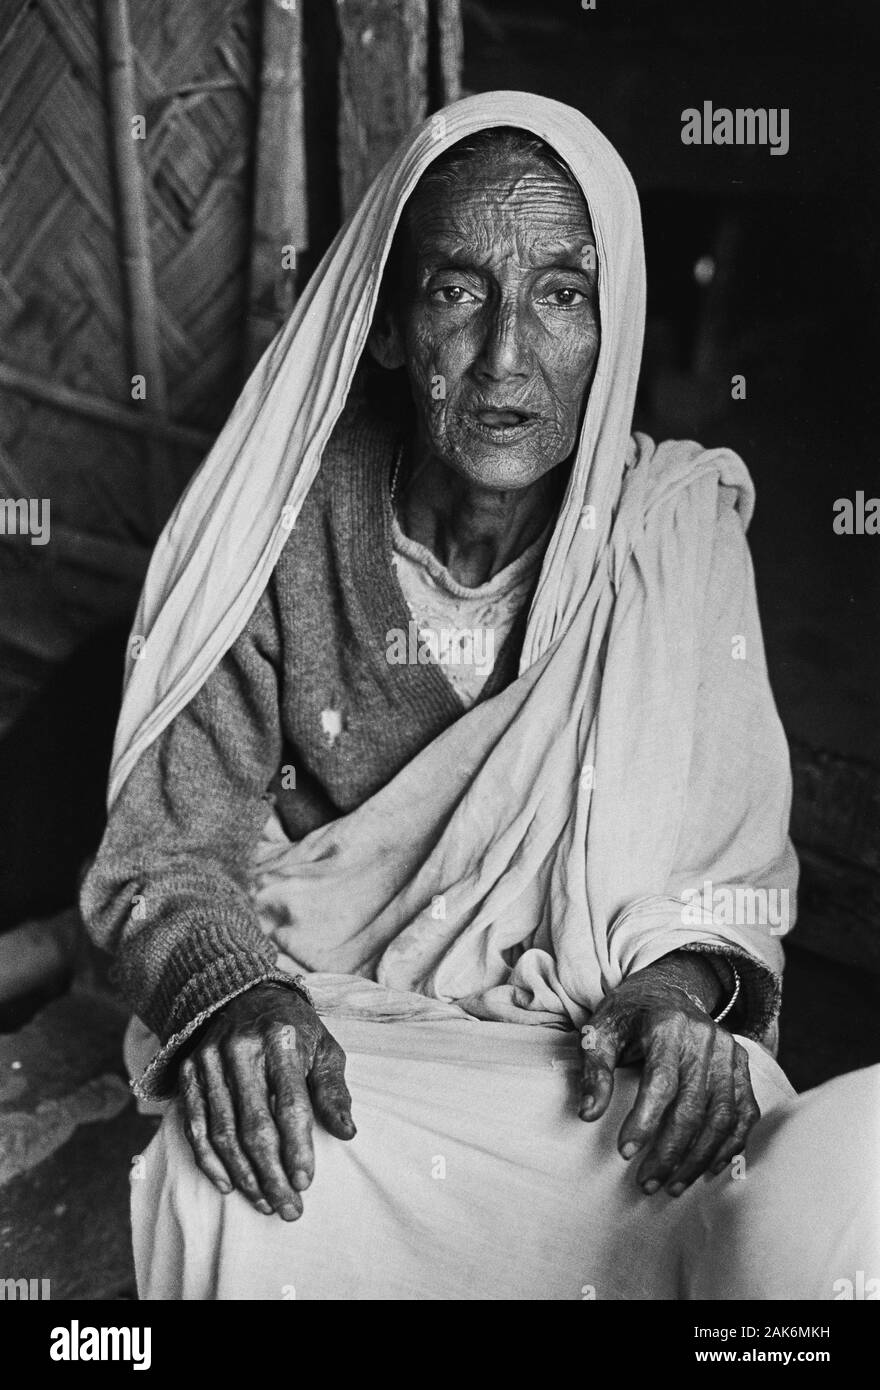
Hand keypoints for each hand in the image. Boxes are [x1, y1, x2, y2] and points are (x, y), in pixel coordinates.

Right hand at [178, 982, 354, 1219]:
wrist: (243, 991)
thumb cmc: (294, 1028)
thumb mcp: (324, 1047)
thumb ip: (333, 1090)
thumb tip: (347, 1133)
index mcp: (282, 1041)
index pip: (290, 1106)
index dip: (297, 1149)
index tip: (306, 1183)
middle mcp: (242, 1050)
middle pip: (254, 1127)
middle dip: (272, 1175)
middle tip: (288, 1208)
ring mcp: (211, 1061)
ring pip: (223, 1132)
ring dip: (244, 1175)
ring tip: (265, 1202)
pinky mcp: (190, 1072)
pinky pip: (196, 1126)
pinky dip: (210, 1160)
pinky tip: (229, 1184)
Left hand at [578, 970, 758, 1196]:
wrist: (667, 988)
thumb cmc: (627, 1015)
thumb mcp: (600, 1031)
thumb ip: (594, 1070)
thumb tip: (588, 1114)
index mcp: (667, 1025)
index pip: (661, 1081)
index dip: (644, 1121)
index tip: (625, 1154)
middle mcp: (705, 1037)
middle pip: (693, 1105)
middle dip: (670, 1151)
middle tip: (647, 1183)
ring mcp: (728, 1051)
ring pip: (722, 1116)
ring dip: (699, 1157)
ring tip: (673, 1184)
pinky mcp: (742, 1064)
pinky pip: (745, 1112)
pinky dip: (731, 1145)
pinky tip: (709, 1168)